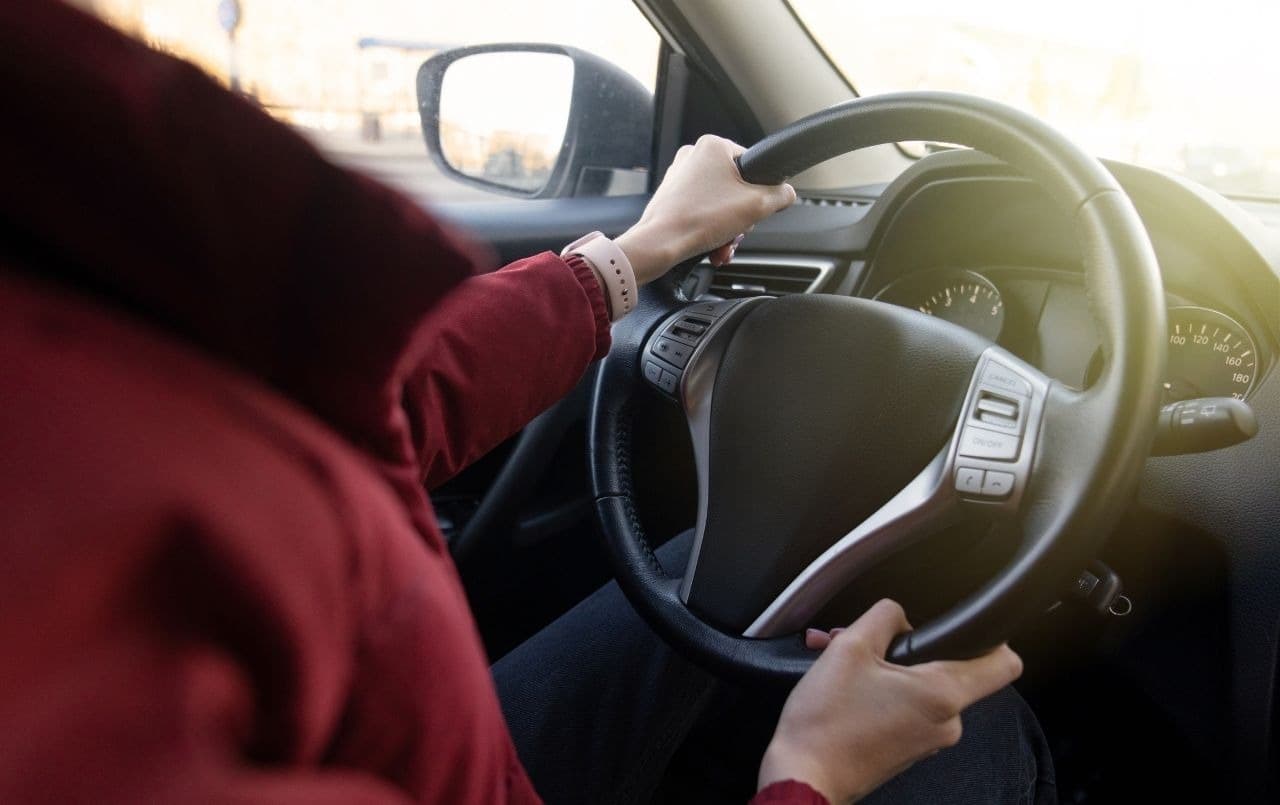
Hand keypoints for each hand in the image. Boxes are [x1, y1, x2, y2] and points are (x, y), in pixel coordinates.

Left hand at [614, 135, 795, 284]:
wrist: (659, 244)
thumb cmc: (700, 219)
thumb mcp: (757, 205)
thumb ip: (780, 195)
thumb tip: (786, 193)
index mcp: (713, 146)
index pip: (753, 166)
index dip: (760, 192)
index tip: (755, 211)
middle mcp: (694, 156)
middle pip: (736, 189)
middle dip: (740, 218)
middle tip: (738, 232)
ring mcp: (680, 176)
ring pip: (719, 204)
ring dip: (727, 229)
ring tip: (723, 247)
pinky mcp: (671, 197)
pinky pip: (702, 212)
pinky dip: (710, 231)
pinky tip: (712, 249)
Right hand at [757, 600, 1023, 804]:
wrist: (804, 777)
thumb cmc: (825, 724)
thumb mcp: (850, 648)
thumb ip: (883, 616)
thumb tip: (898, 614)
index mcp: (942, 695)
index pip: (1004, 663)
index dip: (989, 636)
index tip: (961, 627)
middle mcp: (945, 722)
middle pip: (946, 667)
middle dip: (901, 646)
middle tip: (861, 640)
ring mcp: (928, 740)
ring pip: (919, 685)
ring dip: (881, 666)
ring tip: (837, 659)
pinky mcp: (908, 748)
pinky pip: (905, 706)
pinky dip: (878, 689)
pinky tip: (842, 683)